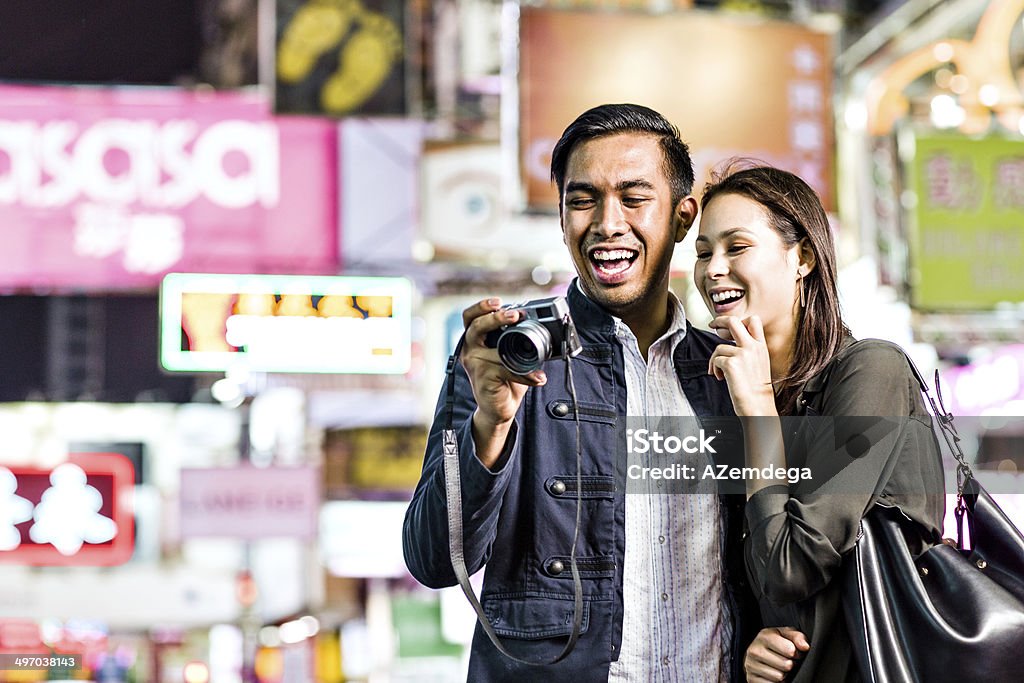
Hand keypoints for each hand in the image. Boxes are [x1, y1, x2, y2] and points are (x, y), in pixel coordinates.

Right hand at [461, 298, 547, 467]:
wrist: (499, 407)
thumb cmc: (505, 377)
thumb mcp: (510, 353)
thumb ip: (517, 339)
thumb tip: (542, 324)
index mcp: (476, 339)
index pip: (470, 317)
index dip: (481, 307)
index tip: (498, 302)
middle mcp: (471, 349)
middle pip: (475, 327)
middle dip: (494, 318)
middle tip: (514, 315)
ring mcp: (475, 364)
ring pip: (492, 350)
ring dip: (514, 348)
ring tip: (535, 349)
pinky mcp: (484, 378)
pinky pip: (506, 372)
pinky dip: (525, 375)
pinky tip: (539, 378)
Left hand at [707, 315, 774, 415]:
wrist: (758, 406)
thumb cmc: (756, 389)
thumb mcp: (759, 363)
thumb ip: (749, 350)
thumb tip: (731, 342)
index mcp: (761, 346)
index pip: (753, 320)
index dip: (738, 318)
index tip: (727, 324)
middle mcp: (753, 347)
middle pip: (733, 321)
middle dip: (719, 321)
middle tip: (712, 325)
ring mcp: (742, 354)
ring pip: (719, 347)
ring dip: (715, 360)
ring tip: (720, 372)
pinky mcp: (731, 363)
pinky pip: (715, 360)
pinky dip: (714, 369)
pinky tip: (721, 378)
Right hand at [744, 627, 809, 681]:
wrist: (758, 654)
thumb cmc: (777, 644)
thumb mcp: (787, 636)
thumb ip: (798, 637)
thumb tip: (805, 646)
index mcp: (764, 636)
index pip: (790, 650)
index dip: (796, 653)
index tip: (793, 652)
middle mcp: (754, 650)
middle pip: (786, 665)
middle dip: (790, 664)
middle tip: (786, 661)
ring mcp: (751, 665)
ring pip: (779, 677)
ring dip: (783, 675)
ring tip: (779, 668)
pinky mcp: (751, 678)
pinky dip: (775, 682)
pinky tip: (772, 674)